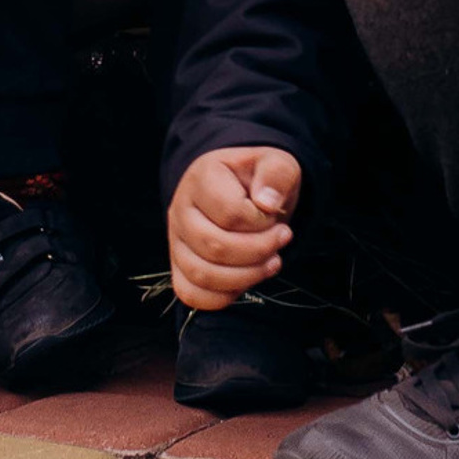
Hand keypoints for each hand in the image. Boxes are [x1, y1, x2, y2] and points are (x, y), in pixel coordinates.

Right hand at [168, 145, 299, 310]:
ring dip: (246, 276)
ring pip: (202, 275)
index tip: (276, 215)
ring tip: (272, 261)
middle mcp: (180, 209)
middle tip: (282, 239)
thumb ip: (276, 174)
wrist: (242, 189)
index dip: (260, 222)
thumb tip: (267, 204)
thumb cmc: (257, 178)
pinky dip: (224, 296)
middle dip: (258, 251)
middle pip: (214, 246)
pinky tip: (247, 278)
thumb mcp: (276, 163)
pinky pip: (192, 294)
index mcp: (201, 177)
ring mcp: (176, 240)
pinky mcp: (179, 266)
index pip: (230, 213)